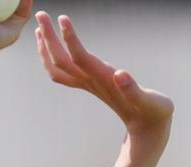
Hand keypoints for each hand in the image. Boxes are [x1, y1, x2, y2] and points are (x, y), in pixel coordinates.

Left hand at [35, 11, 173, 142]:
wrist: (146, 127)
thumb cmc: (152, 112)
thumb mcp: (148, 101)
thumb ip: (133, 89)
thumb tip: (120, 74)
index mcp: (104, 80)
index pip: (80, 57)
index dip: (70, 38)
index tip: (62, 18)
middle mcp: (91, 82)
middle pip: (61, 61)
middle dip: (49, 38)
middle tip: (40, 14)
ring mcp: (88, 84)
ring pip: (58, 69)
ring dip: (46, 48)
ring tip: (39, 28)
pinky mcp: (90, 85)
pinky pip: (63, 73)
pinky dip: (53, 58)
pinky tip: (53, 46)